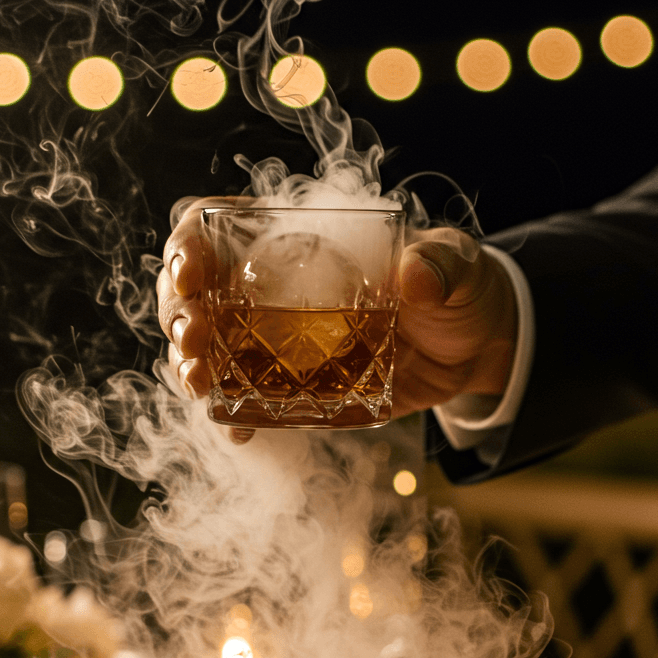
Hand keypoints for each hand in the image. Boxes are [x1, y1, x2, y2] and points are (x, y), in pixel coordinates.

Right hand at [156, 201, 517, 438]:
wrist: (478, 350)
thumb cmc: (461, 288)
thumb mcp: (458, 264)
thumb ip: (440, 262)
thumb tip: (413, 277)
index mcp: (296, 237)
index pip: (216, 226)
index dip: (188, 244)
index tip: (190, 272)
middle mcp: (271, 287)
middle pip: (194, 292)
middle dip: (178, 313)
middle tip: (192, 338)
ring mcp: (276, 341)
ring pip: (207, 347)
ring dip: (189, 364)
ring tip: (197, 383)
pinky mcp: (293, 387)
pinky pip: (246, 400)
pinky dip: (232, 417)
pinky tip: (237, 431)